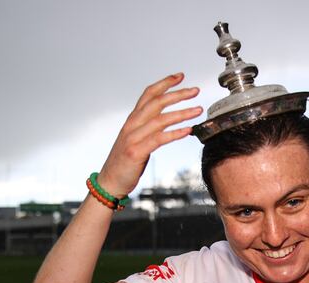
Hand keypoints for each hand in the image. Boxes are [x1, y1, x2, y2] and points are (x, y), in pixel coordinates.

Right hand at [97, 73, 202, 197]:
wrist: (110, 181)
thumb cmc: (126, 162)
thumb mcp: (136, 139)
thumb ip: (148, 128)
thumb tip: (166, 120)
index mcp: (133, 120)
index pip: (149, 94)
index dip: (164, 83)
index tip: (180, 76)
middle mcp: (132, 125)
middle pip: (156, 102)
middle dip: (177, 94)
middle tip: (195, 90)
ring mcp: (133, 137)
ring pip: (160, 119)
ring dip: (181, 113)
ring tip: (197, 110)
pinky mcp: (136, 151)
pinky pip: (159, 139)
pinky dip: (175, 133)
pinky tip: (188, 130)